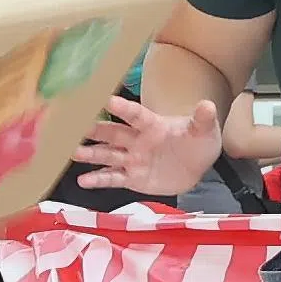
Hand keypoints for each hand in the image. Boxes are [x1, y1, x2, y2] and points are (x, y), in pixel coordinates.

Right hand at [74, 95, 219, 196]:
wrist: (196, 167)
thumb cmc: (198, 143)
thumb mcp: (205, 131)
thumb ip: (202, 119)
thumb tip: (207, 105)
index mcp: (153, 125)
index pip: (135, 115)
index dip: (122, 108)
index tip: (106, 100)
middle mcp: (138, 140)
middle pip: (112, 134)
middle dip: (95, 130)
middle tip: (75, 125)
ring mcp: (133, 159)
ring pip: (108, 155)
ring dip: (91, 154)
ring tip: (73, 152)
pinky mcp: (132, 177)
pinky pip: (113, 178)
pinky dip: (98, 180)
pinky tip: (82, 181)